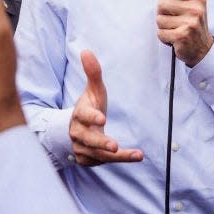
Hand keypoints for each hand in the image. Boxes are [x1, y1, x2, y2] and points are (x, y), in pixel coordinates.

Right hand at [69, 50, 143, 166]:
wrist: (76, 128)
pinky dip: (120, 161)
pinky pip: (103, 163)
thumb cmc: (89, 106)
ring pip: (98, 154)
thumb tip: (86, 51)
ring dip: (118, 156)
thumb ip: (93, 72)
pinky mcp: (87, 160)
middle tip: (114, 146)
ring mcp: (81, 148)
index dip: (92, 117)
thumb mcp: (93, 90)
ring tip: (136, 155)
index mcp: (79, 114)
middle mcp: (78, 133)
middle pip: (88, 139)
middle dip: (101, 143)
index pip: (83, 115)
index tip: (102, 119)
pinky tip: (135, 156)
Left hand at [156, 0, 213, 66]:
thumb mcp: (195, 4)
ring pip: (159, 19)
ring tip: (174, 29)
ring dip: (163, 26)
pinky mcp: (182, 36)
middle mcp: (196, 10)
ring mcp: (190, 23)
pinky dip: (164, 37)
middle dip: (162, 12)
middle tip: (172, 18)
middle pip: (162, 4)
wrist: (203, 49)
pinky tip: (173, 38)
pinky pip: (160, 33)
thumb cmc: (195, 24)